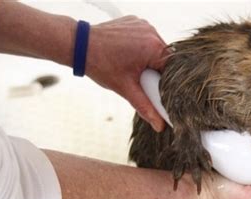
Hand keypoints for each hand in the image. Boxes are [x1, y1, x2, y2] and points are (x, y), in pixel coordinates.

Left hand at [86, 16, 169, 131]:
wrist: (79, 45)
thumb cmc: (100, 65)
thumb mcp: (125, 89)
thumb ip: (145, 107)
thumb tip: (159, 124)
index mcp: (153, 47)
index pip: (171, 70)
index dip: (165, 83)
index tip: (155, 90)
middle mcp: (151, 32)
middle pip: (164, 59)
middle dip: (154, 72)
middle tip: (140, 80)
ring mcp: (144, 25)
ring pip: (156, 49)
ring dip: (148, 60)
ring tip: (131, 67)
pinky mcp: (136, 22)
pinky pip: (147, 39)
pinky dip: (141, 49)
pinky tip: (128, 55)